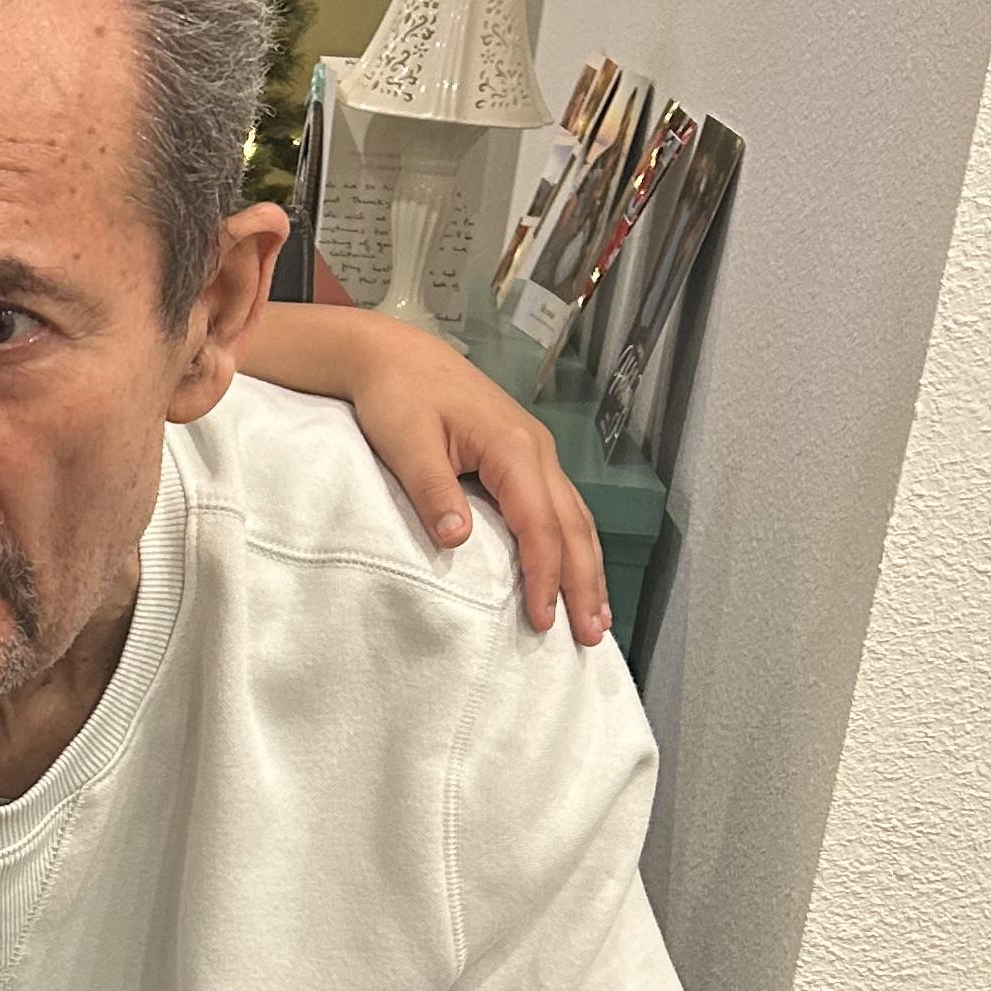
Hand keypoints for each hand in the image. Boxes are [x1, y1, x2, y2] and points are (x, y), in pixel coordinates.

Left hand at [299, 318, 612, 643]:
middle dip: (584, 581)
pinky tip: (573, 572)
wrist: (394, 355)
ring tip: (596, 617)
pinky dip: (572, 544)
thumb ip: (432, 491)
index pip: (539, 524)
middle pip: (573, 525)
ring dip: (587, 567)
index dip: (544, 575)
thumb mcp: (406, 442)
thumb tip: (458, 538)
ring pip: (575, 517)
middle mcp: (536, 450)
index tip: (542, 620)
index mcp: (512, 448)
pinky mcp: (524, 457)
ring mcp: (535, 451)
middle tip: (592, 635)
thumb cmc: (397, 396)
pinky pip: (560, 507)